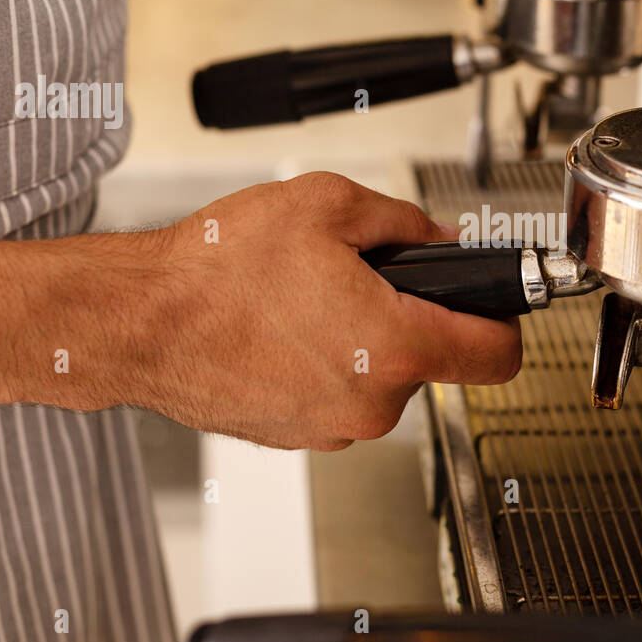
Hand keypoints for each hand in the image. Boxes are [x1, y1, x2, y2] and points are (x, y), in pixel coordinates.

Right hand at [138, 172, 521, 450]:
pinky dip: (326, 364)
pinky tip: (283, 329)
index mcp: (395, 348)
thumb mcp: (327, 205)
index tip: (495, 305)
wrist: (137, 321)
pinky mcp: (296, 436)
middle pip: (433, 361)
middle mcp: (371, 404)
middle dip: (411, 316)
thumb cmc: (216, 269)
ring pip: (383, 379)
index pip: (498, 357)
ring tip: (307, 300)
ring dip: (364, 340)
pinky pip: (338, 395)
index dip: (505, 322)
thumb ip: (405, 222)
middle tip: (362, 277)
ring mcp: (331, 428)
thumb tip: (439, 239)